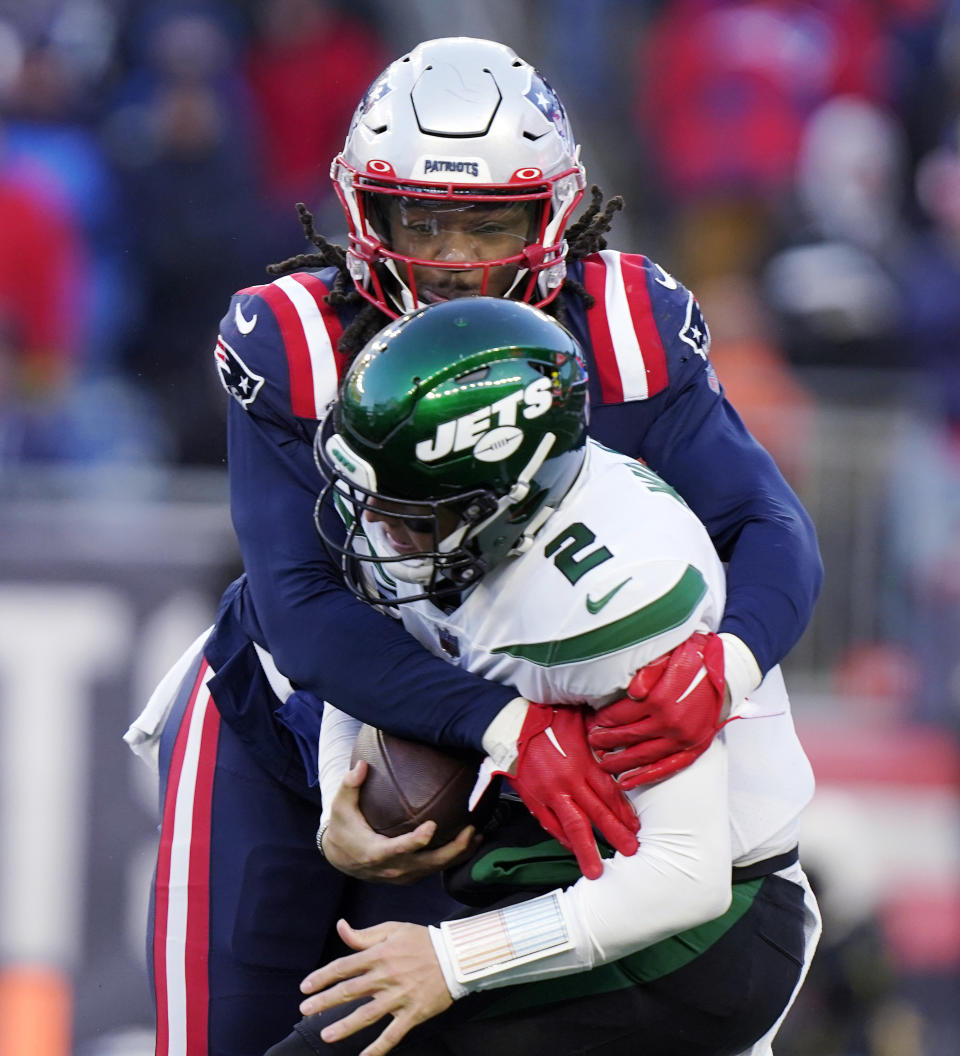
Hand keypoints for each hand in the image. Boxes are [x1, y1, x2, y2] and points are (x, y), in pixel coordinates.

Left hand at [299, 919, 450, 1055]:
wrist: (456, 957)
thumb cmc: (422, 941)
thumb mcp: (393, 929)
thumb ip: (364, 934)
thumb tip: (340, 927)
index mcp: (380, 954)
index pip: (344, 966)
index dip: (322, 977)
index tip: (305, 986)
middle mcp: (386, 976)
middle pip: (349, 991)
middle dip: (324, 1002)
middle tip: (304, 1011)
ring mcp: (399, 997)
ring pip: (366, 1015)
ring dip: (344, 1026)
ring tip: (325, 1035)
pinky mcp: (412, 1013)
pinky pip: (392, 1035)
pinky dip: (377, 1049)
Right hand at [322, 761, 478, 883]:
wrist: (340, 857)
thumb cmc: (343, 827)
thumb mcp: (341, 806)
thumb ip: (350, 785)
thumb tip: (362, 765)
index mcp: (376, 853)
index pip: (400, 850)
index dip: (417, 841)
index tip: (433, 825)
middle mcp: (392, 868)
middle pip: (428, 864)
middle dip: (453, 849)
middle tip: (471, 828)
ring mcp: (403, 875)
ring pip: (436, 869)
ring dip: (459, 854)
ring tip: (478, 834)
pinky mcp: (409, 875)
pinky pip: (434, 869)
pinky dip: (453, 858)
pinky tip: (468, 842)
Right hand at [505, 703, 638, 879]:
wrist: (510, 726)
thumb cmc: (546, 719)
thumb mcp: (579, 719)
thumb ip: (600, 734)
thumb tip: (622, 737)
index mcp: (582, 762)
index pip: (609, 793)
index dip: (624, 812)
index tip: (635, 828)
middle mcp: (568, 781)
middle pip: (596, 813)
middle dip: (615, 835)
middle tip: (630, 852)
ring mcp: (550, 793)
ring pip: (572, 826)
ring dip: (587, 849)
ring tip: (596, 870)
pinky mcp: (533, 799)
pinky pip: (550, 824)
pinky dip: (562, 838)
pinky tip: (572, 848)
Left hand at [587, 631, 726, 788]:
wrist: (729, 673)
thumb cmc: (697, 660)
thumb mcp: (671, 655)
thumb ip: (649, 672)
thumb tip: (632, 692)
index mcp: (661, 699)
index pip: (621, 714)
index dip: (604, 719)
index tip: (593, 721)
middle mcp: (671, 722)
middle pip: (629, 736)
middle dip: (605, 741)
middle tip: (591, 742)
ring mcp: (683, 738)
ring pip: (643, 755)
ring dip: (619, 762)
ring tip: (602, 763)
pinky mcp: (694, 747)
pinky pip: (666, 767)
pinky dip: (645, 776)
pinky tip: (627, 782)